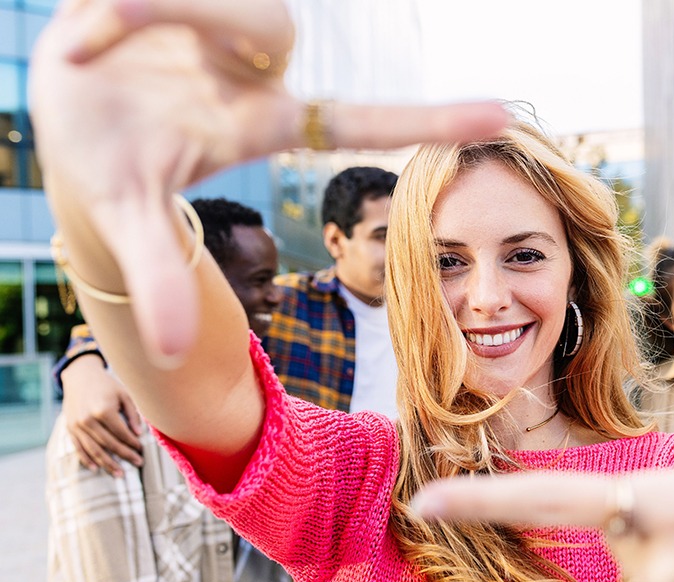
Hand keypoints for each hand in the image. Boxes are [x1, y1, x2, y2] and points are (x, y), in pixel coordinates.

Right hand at [30, 0, 505, 362]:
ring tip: (88, 31)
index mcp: (268, 121)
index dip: (429, 118)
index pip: (361, 119)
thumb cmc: (105, 173)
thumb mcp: (128, 219)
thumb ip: (158, 277)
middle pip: (269, 20)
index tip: (503, 116)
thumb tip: (174, 350)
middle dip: (189, 9)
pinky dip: (116, 3)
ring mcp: (225, 26)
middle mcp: (257, 69)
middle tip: (100, 24)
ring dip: (146, 3)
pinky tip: (88, 25)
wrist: (65, 121)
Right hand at [60, 354, 143, 476]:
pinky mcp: (69, 428)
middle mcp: (88, 420)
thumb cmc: (107, 385)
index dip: (133, 443)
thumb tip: (139, 434)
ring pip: (94, 450)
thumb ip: (133, 414)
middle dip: (125, 455)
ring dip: (107, 464)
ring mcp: (77, 426)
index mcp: (103, 410)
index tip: (142, 449)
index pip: (122, 433)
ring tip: (120, 473)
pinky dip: (87, 459)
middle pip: (109, 444)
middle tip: (138, 463)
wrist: (80, 377)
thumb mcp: (124, 395)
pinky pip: (78, 448)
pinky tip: (96, 468)